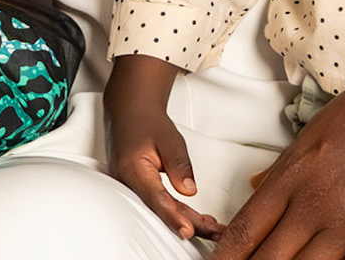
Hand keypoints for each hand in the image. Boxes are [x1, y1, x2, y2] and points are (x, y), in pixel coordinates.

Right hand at [104, 53, 221, 241]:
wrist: (130, 112)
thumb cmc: (146, 122)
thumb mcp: (168, 139)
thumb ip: (179, 164)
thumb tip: (188, 189)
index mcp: (133, 169)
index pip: (155, 199)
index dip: (172, 217)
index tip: (187, 230)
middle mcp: (128, 183)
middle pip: (161, 210)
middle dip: (189, 223)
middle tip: (215, 232)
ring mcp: (132, 188)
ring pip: (162, 210)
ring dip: (187, 220)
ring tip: (214, 229)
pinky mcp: (141, 190)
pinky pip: (160, 204)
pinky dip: (179, 213)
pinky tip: (197, 220)